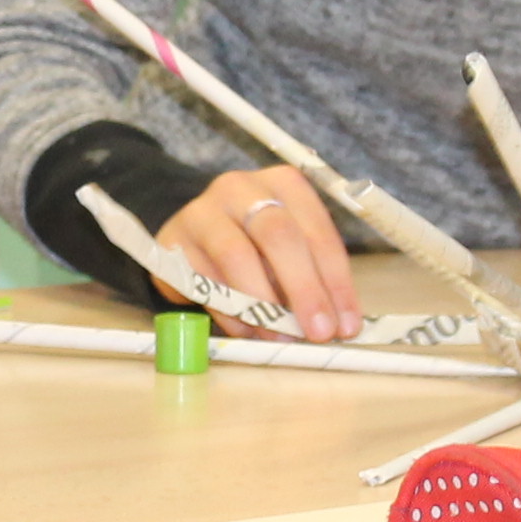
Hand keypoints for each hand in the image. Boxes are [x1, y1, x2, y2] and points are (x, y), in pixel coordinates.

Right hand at [157, 166, 360, 340]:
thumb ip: (312, 275)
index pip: (317, 231)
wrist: (190, 236)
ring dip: (264, 305)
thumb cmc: (253, 243)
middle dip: (304, 289)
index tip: (346, 324)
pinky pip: (205, 281)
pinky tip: (248, 331)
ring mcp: (204, 211)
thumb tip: (337, 323)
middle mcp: (243, 188)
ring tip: (280, 337)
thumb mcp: (288, 248)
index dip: (335, 281)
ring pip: (237, 256)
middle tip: (318, 333)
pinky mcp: (175, 241)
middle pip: (278, 234)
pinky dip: (231, 312)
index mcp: (284, 183)